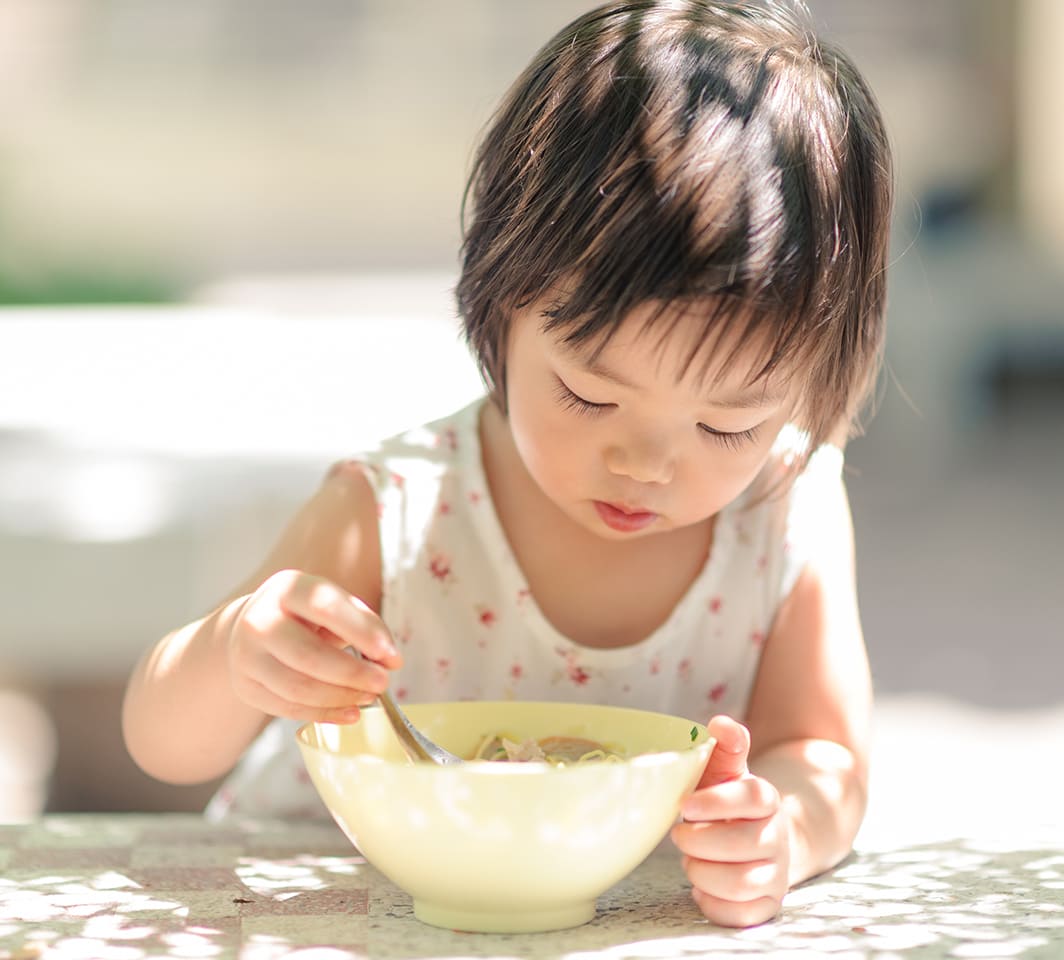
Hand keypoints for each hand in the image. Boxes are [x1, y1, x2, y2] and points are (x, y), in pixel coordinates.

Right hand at [226, 569, 402, 723]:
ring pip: (298, 688)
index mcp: (288, 589)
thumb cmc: (304, 616)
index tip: (390, 655)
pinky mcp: (246, 687)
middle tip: (383, 683)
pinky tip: (350, 713)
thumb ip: (364, 624)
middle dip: (352, 674)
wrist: (251, 627)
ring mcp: (247, 656)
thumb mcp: (331, 604)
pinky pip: (288, 709)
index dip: (361, 632)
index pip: (325, 608)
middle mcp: (260, 620)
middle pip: (309, 656)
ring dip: (341, 697)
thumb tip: (392, 660)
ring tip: (369, 697)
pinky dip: (324, 715)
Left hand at [671, 715, 790, 926]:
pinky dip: (714, 903)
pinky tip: (700, 887)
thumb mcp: (724, 770)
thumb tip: (720, 723)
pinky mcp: (768, 904)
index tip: (685, 805)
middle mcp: (777, 836)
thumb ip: (724, 746)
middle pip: (745, 845)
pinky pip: (743, 915)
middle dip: (701, 841)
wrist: (755, 837)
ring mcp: (776, 873)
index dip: (718, 802)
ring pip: (742, 883)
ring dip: (703, 872)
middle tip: (679, 835)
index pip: (754, 797)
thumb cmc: (727, 801)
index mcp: (766, 799)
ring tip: (688, 860)